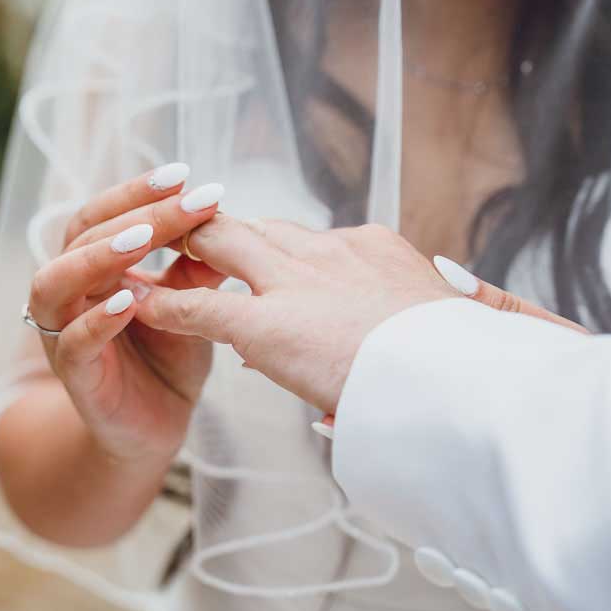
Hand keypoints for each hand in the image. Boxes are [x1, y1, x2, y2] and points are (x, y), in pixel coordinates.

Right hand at [25, 164, 225, 461]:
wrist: (157, 425)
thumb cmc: (168, 355)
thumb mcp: (190, 302)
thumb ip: (194, 265)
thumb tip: (221, 218)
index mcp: (93, 265)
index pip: (104, 214)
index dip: (138, 192)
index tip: (184, 174)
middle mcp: (69, 291)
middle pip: (83, 237)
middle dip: (134, 215)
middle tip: (183, 200)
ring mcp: (63, 332)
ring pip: (56, 282)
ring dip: (98, 257)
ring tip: (142, 242)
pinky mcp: (73, 375)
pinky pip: (73, 342)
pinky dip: (97, 320)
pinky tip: (129, 302)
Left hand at [132, 216, 586, 414]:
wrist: (467, 382)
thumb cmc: (474, 363)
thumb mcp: (464, 324)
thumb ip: (445, 304)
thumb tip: (452, 291)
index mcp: (376, 252)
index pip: (308, 241)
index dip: (275, 251)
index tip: (259, 260)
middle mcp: (331, 253)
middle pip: (258, 227)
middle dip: (217, 232)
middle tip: (185, 239)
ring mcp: (297, 285)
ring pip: (219, 249)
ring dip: (182, 254)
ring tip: (145, 257)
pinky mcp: (269, 324)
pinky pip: (200, 308)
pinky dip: (165, 306)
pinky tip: (136, 306)